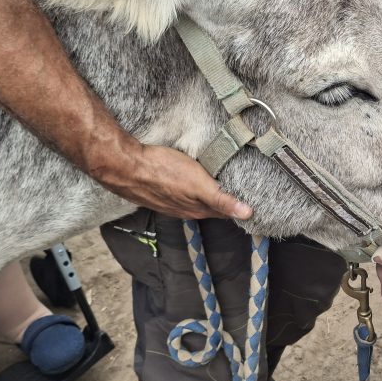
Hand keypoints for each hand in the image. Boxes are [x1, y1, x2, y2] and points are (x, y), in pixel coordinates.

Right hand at [92, 140, 252, 220]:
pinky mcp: (162, 193)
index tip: (256, 202)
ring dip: (212, 195)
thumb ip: (222, 199)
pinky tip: (196, 180)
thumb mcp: (198, 183)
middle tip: (245, 190)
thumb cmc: (163, 171)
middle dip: (228, 201)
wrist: (126, 167)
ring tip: (225, 184)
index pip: (227, 211)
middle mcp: (186, 210)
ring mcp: (172, 203)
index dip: (241, 206)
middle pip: (214, 206)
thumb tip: (247, 213)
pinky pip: (184, 194)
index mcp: (198, 209)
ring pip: (199, 201)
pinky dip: (195, 190)